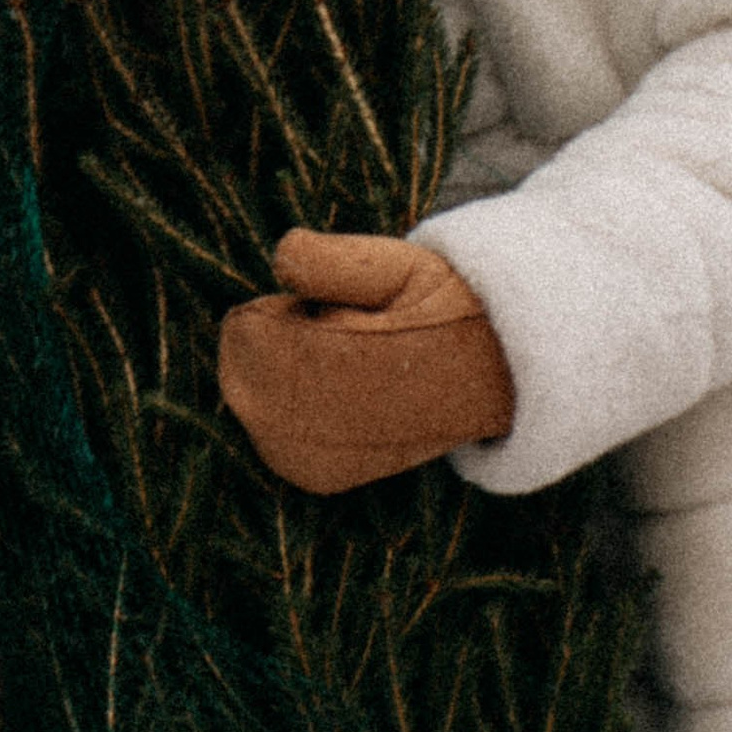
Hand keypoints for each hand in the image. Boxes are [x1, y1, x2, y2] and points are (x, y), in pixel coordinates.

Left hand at [217, 228, 514, 494]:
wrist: (491, 376)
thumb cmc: (436, 308)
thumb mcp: (398, 264)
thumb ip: (335, 260)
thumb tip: (280, 256)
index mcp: (340, 375)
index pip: (249, 329)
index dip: (281, 304)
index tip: (327, 303)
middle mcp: (317, 432)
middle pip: (239, 361)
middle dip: (275, 334)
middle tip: (340, 330)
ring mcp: (310, 462)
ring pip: (246, 390)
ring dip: (277, 366)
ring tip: (344, 361)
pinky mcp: (311, 476)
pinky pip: (261, 422)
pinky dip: (281, 397)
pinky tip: (333, 390)